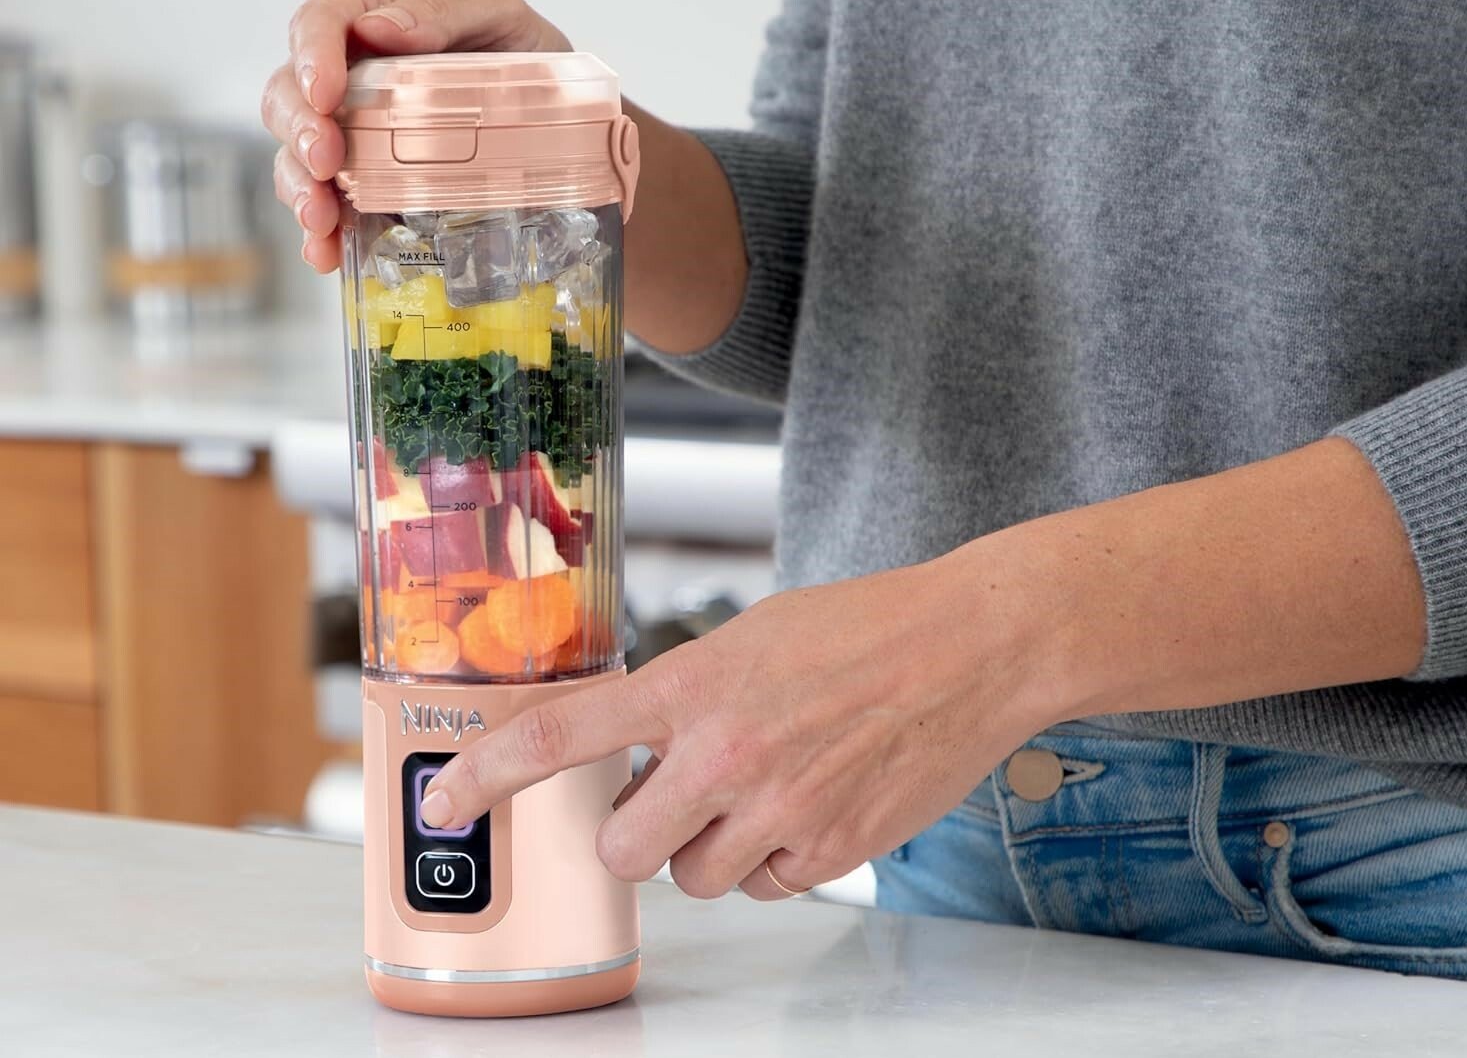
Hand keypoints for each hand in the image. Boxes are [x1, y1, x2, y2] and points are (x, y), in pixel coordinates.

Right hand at [260, 0, 570, 271]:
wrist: (556, 114)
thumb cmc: (519, 50)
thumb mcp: (500, 15)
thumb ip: (446, 10)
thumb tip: (380, 29)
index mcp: (370, 11)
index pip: (320, 17)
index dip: (311, 52)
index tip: (325, 92)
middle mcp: (347, 69)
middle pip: (290, 91)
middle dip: (300, 128)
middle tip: (326, 160)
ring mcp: (351, 128)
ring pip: (296, 151)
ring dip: (300, 185)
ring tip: (321, 217)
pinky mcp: (365, 180)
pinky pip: (328, 203)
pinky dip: (323, 230)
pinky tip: (328, 250)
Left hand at [419, 550, 1053, 899]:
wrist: (971, 648)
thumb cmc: (865, 627)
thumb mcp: (751, 636)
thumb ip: (684, 693)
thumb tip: (636, 748)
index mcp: (692, 683)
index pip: (559, 737)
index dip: (485, 778)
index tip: (447, 806)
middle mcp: (722, 753)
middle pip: (620, 849)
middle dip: (634, 833)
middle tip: (671, 797)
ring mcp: (777, 808)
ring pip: (692, 878)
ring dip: (709, 849)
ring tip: (762, 790)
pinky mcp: (829, 850)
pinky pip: (765, 886)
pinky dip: (773, 860)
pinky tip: (809, 805)